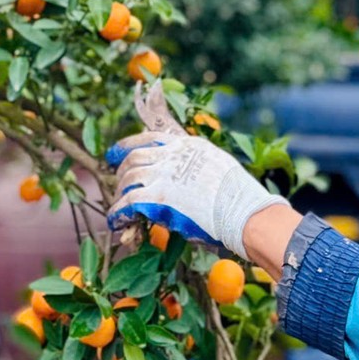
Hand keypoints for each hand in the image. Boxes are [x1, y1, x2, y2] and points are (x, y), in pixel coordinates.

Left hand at [106, 83, 286, 253]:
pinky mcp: (157, 199)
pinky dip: (118, 213)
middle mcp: (171, 156)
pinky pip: (127, 203)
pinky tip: (116, 221)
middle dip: (121, 169)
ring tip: (118, 205)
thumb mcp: (216, 164)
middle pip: (134, 157)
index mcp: (186, 146)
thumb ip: (197, 164)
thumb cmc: (238, 195)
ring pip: (128, 178)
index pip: (149, 137)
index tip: (117, 152)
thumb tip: (190, 174)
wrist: (242, 211)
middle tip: (116, 179)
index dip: (128, 145)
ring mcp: (163, 176)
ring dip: (120, 193)